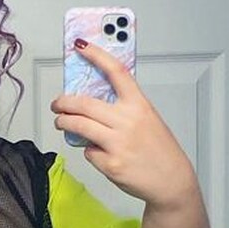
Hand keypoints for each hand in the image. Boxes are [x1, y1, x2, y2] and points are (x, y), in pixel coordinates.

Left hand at [51, 39, 198, 209]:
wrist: (171, 181)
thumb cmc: (159, 150)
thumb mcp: (147, 119)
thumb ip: (123, 110)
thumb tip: (93, 104)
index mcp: (139, 105)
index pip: (115, 72)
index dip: (96, 55)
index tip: (81, 46)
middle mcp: (128, 121)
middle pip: (84, 103)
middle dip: (64, 102)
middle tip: (57, 104)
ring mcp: (118, 143)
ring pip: (79, 126)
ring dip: (64, 122)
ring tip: (61, 122)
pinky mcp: (111, 164)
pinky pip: (88, 152)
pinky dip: (89, 151)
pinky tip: (99, 153)